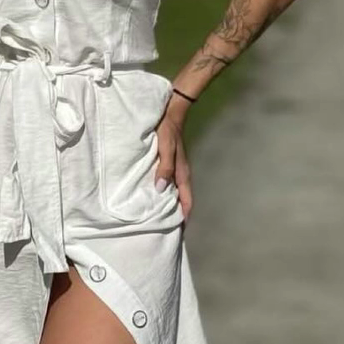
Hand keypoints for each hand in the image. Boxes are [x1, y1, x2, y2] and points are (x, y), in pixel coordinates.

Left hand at [154, 95, 192, 219]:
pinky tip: (156, 196)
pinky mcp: (170, 163)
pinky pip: (170, 183)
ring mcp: (177, 168)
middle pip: (182, 199)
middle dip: (177, 214)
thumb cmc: (167, 130)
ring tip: (160, 217)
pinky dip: (166, 193)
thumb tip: (160, 190)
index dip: (184, 217)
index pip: (187, 201)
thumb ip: (164, 168)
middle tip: (167, 229)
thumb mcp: (165, 148)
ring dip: (171, 204)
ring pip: (176, 192)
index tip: (179, 232)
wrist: (171, 111)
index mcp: (182, 173)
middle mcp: (181, 173)